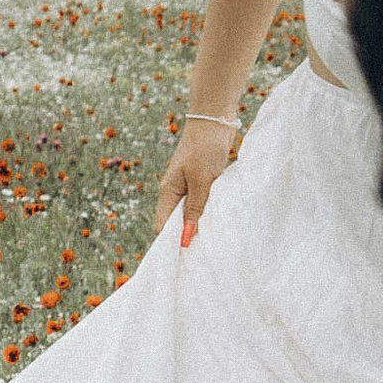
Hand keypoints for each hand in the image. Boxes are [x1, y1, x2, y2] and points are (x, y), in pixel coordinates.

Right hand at [155, 119, 237, 247]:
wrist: (215, 121)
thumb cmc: (205, 148)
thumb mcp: (201, 181)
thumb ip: (195, 209)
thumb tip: (185, 238)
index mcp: (168, 193)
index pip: (162, 227)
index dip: (171, 244)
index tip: (185, 260)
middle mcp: (175, 193)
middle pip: (176, 224)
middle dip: (186, 239)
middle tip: (203, 257)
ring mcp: (188, 189)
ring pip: (190, 216)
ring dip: (200, 227)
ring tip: (213, 244)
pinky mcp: (202, 185)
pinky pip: (202, 206)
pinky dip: (209, 215)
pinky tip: (220, 223)